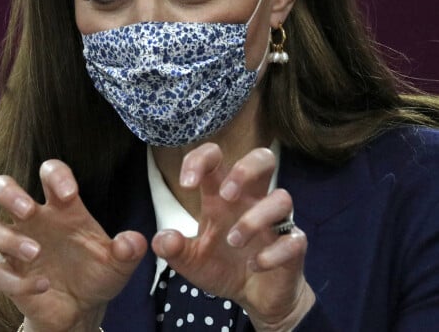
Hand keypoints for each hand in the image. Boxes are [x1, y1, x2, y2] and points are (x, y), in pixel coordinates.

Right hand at [0, 160, 146, 331]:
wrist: (83, 309)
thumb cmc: (97, 273)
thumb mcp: (119, 262)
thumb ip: (129, 250)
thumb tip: (133, 241)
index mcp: (61, 206)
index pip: (50, 172)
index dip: (55, 174)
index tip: (70, 193)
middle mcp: (33, 219)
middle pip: (1, 186)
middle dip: (8, 192)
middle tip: (28, 210)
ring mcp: (14, 245)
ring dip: (4, 236)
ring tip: (35, 251)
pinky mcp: (7, 274)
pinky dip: (17, 281)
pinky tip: (43, 286)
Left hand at [152, 143, 313, 331]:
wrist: (254, 298)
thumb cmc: (223, 266)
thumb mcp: (192, 260)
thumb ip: (175, 250)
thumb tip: (160, 239)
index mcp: (223, 196)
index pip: (216, 158)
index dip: (200, 159)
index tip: (187, 183)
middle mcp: (251, 200)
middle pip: (263, 159)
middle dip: (244, 170)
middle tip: (226, 195)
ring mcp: (275, 222)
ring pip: (281, 198)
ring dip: (254, 219)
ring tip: (233, 241)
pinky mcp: (293, 246)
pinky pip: (295, 239)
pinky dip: (274, 252)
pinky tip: (254, 266)